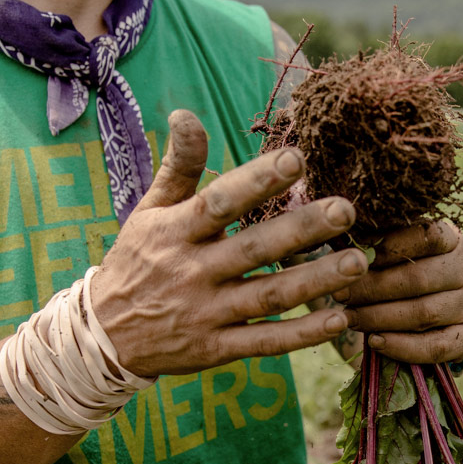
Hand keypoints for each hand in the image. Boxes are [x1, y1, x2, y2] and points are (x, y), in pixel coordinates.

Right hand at [90, 110, 368, 377]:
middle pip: (254, 248)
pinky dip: (302, 334)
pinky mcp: (216, 349)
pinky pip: (264, 342)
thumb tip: (186, 114)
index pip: (220, 202)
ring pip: (268, 296)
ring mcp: (206, 314)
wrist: (104, 337)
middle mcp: (192, 272)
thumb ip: (177, 166)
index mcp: (176, 231)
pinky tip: (339, 318)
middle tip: (347, 210)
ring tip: (358, 262)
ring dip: (315, 281)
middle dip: (302, 229)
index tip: (297, 159)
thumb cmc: (136, 261)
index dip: (257, 180)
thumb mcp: (148, 211)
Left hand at [334, 220, 462, 363]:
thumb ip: (377, 247)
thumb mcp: (396, 253)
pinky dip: (402, 347)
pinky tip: (375, 342)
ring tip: (350, 318)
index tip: (352, 257)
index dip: (387, 247)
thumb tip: (343, 245)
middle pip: (418, 279)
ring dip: (380, 318)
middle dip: (372, 288)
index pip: (424, 236)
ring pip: (424, 313)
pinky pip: (436, 346)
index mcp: (452, 239)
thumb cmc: (403, 273)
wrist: (432, 309)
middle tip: (339, 295)